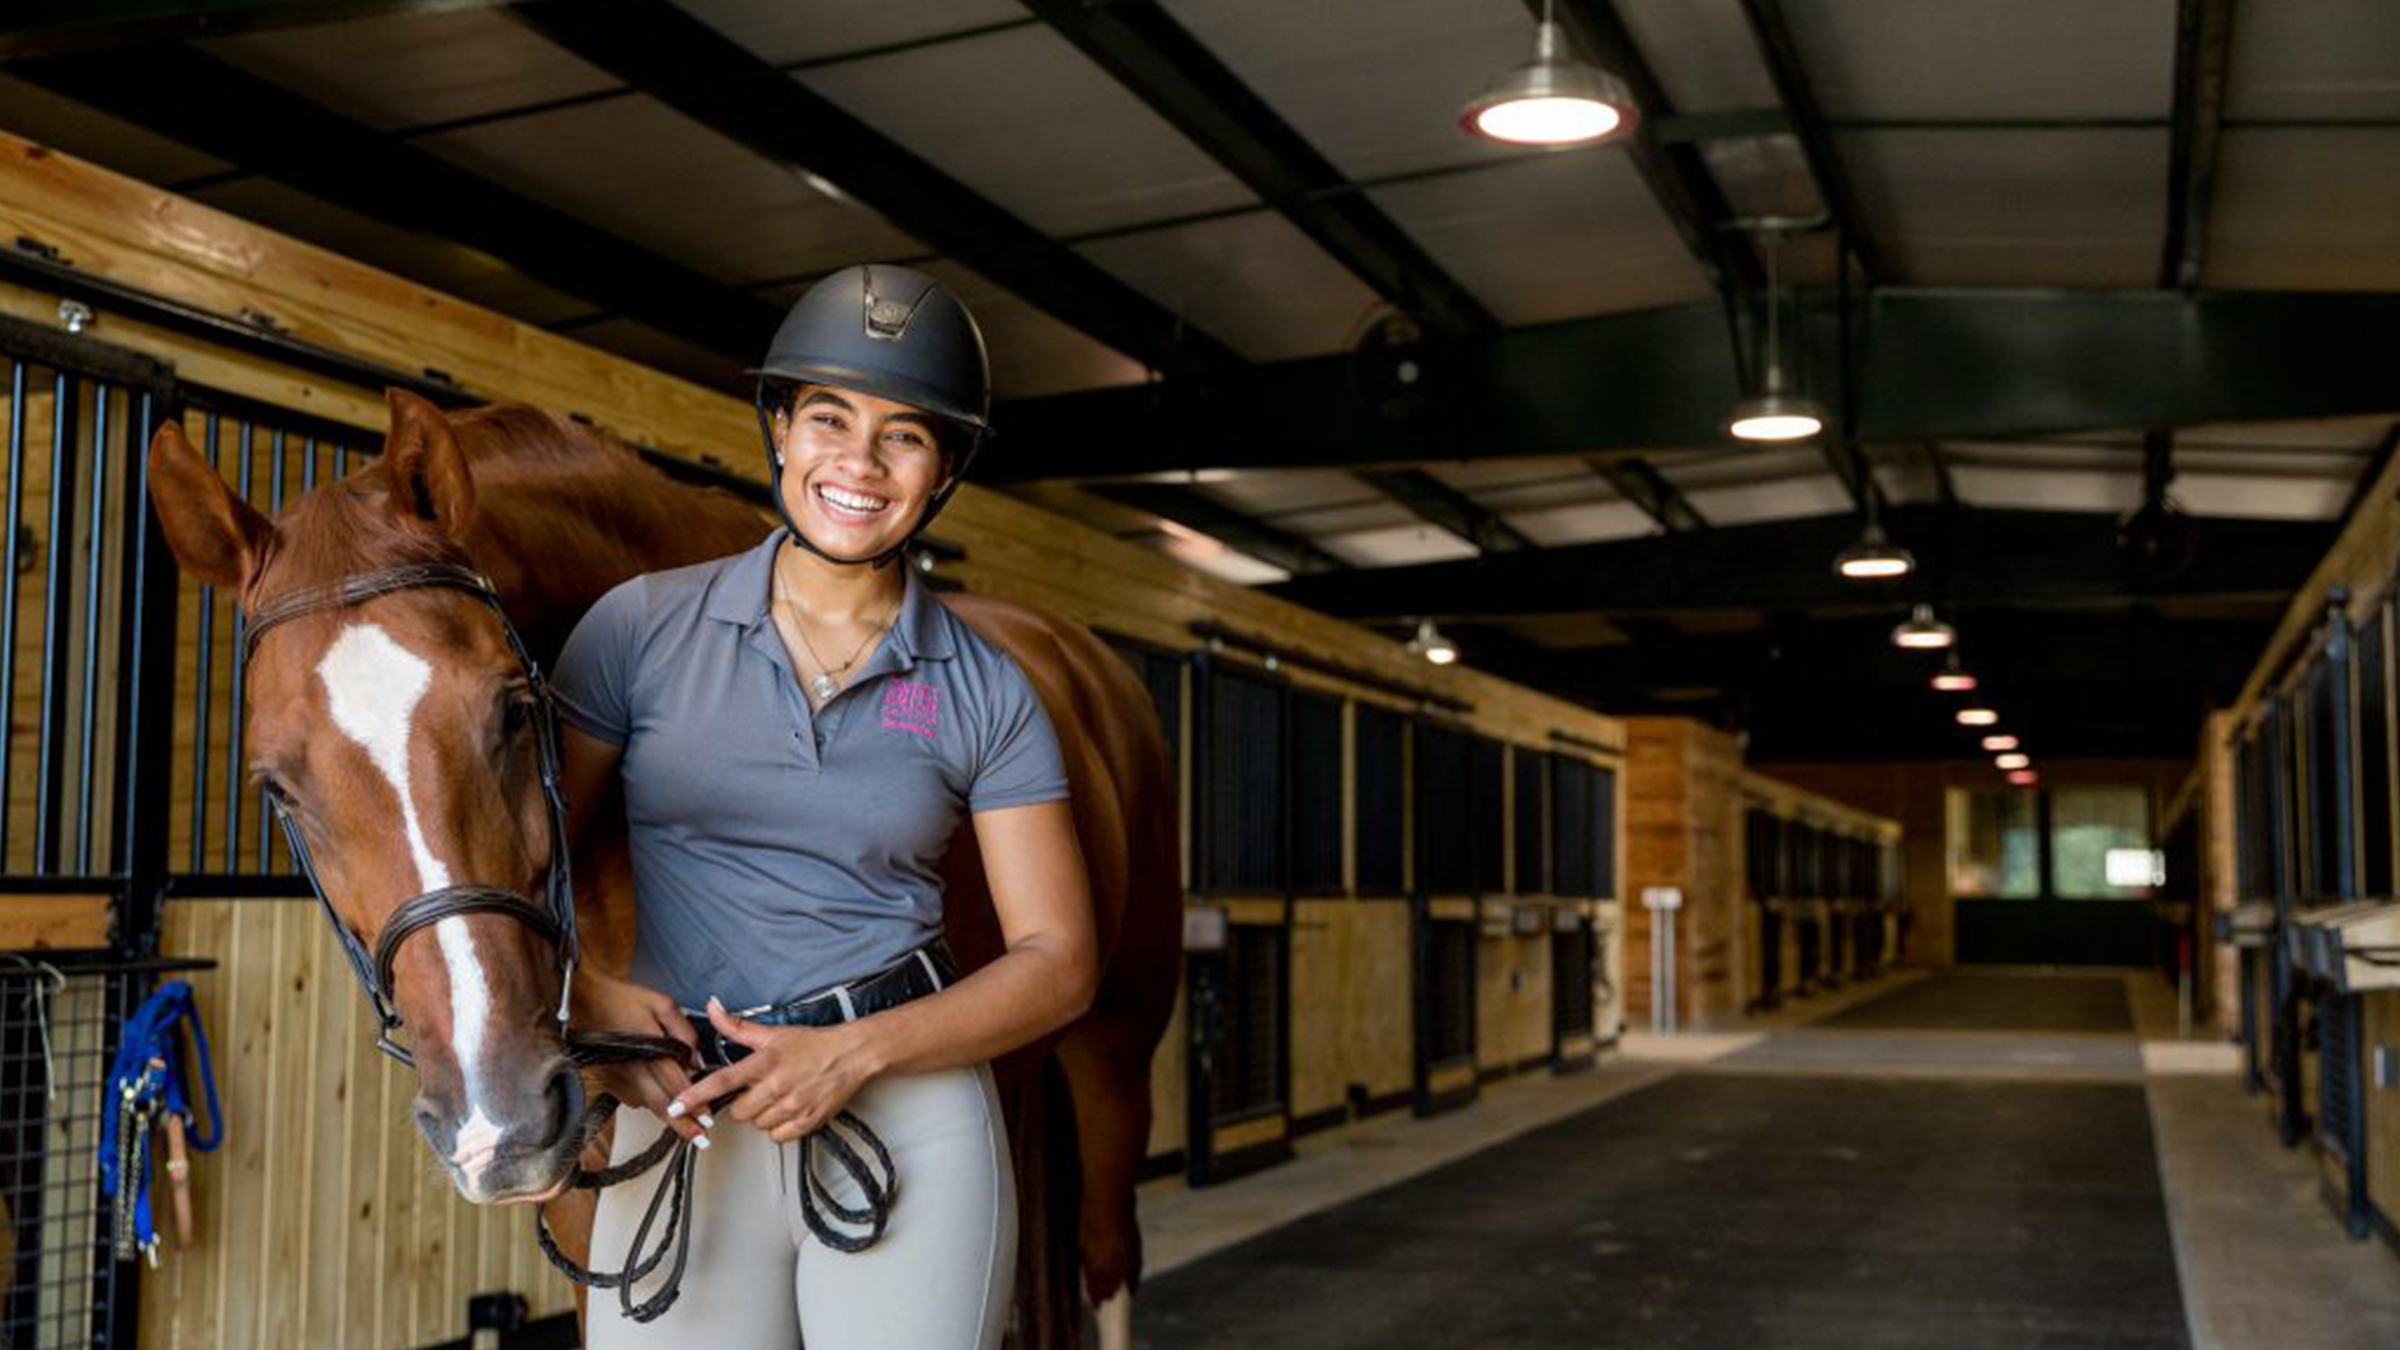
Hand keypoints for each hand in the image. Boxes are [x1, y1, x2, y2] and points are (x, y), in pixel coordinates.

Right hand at [570, 969, 707, 1146]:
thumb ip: (683, 1031)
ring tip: (686, 1121)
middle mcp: (631, 1068)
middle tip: (701, 1139)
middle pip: (660, 1104)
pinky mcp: (607, 1081)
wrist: (579, 1000)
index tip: (708, 1121)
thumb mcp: (660, 1003)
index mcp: (648, 1047)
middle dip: (682, 1126)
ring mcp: (616, 1077)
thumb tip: (697, 1059)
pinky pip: (632, 1098)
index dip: (694, 1105)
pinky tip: (658, 1094)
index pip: (675, 1084)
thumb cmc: (620, 998)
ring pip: (646, 1104)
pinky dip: (648, 1100)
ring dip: (666, 1114)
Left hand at [670, 999, 874, 1143]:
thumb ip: (737, 1026)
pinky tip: (790, 1109)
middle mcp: (777, 1086)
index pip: (722, 1081)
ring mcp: (793, 1106)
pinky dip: (780, 1127)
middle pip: (738, 1111)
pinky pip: (777, 1136)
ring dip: (763, 1115)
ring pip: (758, 1124)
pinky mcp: (807, 1122)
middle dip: (744, 1103)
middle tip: (761, 1089)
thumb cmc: (813, 1044)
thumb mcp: (774, 1032)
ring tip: (780, 1097)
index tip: (675, 1107)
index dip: (695, 1095)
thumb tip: (712, 1007)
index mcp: (765, 1062)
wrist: (852, 1056)